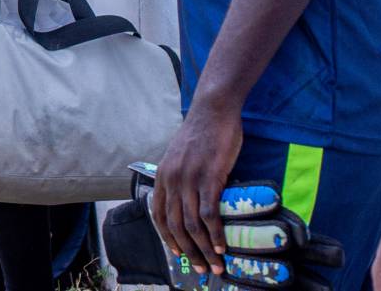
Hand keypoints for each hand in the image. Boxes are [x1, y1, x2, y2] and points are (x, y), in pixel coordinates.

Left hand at [152, 100, 244, 278]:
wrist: (213, 110)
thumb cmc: (202, 133)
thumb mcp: (180, 157)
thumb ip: (180, 178)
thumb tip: (188, 200)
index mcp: (162, 175)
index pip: (159, 215)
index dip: (168, 238)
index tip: (178, 254)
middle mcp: (171, 179)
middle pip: (174, 225)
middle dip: (187, 251)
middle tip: (200, 269)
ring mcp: (189, 179)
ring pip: (191, 224)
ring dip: (203, 248)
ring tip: (214, 265)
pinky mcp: (209, 177)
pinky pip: (209, 213)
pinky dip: (214, 233)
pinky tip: (221, 246)